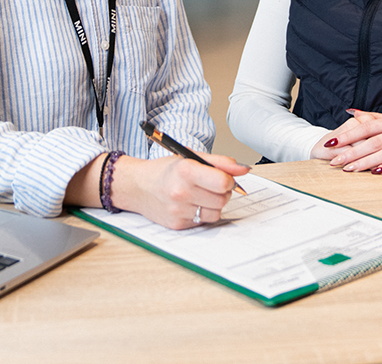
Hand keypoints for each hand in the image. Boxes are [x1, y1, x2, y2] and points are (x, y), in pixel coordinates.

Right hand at [112, 154, 250, 230]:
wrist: (137, 186)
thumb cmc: (165, 170)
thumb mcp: (191, 156)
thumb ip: (221, 162)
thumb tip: (244, 169)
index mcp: (186, 171)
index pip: (223, 182)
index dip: (228, 180)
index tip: (223, 178)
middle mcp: (181, 192)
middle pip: (222, 199)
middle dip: (222, 192)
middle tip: (210, 185)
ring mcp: (179, 211)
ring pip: (216, 212)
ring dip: (214, 204)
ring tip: (200, 194)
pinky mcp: (178, 224)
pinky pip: (204, 222)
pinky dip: (202, 213)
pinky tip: (191, 204)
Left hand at [314, 108, 381, 173]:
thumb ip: (376, 119)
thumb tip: (353, 113)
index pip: (367, 127)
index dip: (348, 135)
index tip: (332, 143)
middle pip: (374, 142)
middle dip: (352, 152)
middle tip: (336, 161)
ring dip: (367, 161)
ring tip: (351, 168)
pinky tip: (378, 172)